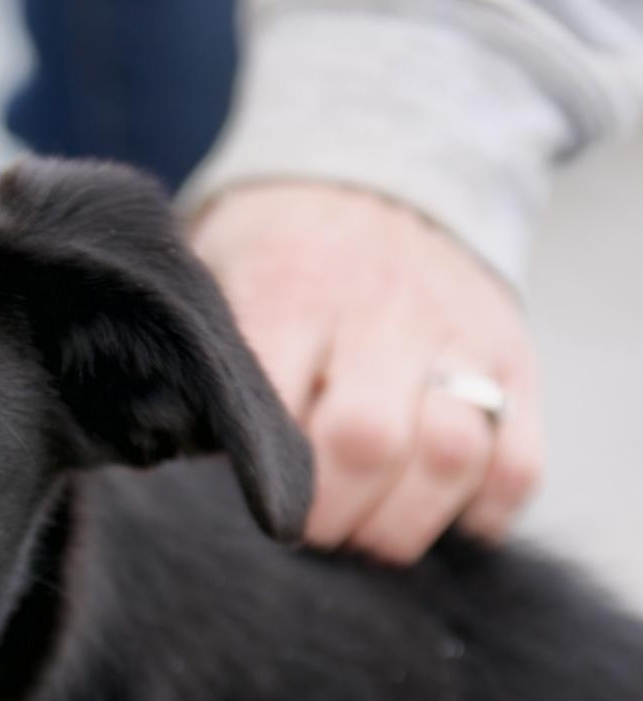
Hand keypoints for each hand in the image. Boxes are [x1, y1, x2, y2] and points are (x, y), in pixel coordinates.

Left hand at [189, 182, 542, 562]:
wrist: (371, 168)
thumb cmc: (270, 257)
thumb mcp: (213, 279)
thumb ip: (204, 365)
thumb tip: (184, 458)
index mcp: (288, 292)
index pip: (278, 409)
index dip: (273, 484)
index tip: (266, 511)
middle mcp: (380, 311)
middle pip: (368, 441)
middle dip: (334, 515)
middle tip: (316, 530)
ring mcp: (455, 334)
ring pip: (451, 453)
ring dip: (405, 521)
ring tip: (371, 532)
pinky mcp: (512, 358)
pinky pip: (517, 458)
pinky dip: (483, 508)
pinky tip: (442, 515)